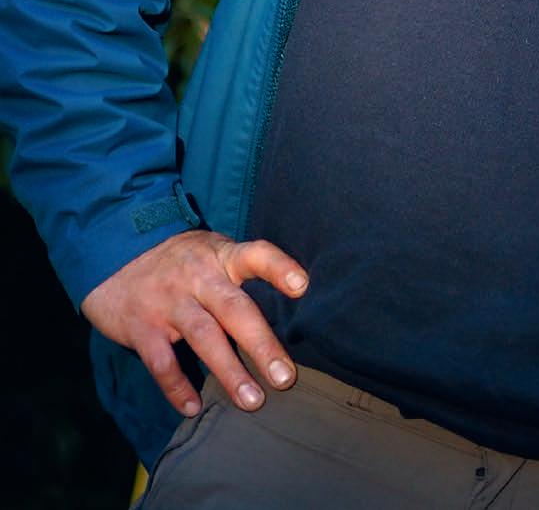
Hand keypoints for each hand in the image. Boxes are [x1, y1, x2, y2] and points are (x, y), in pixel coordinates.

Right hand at [81, 229, 308, 418]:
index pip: (256, 254)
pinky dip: (177, 387)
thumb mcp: (211, 251)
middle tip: (286, 378)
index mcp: (221, 255)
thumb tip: (288, 305)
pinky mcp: (141, 326)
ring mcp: (169, 301)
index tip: (303, 286)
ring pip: (204, 337)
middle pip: (234, 309)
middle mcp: (198, 277)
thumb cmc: (180, 259)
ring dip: (229, 372)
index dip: (279, 267)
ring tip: (252, 401)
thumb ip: (239, 273)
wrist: (114, 252)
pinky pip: (162, 362)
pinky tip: (193, 408)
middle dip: (262, 344)